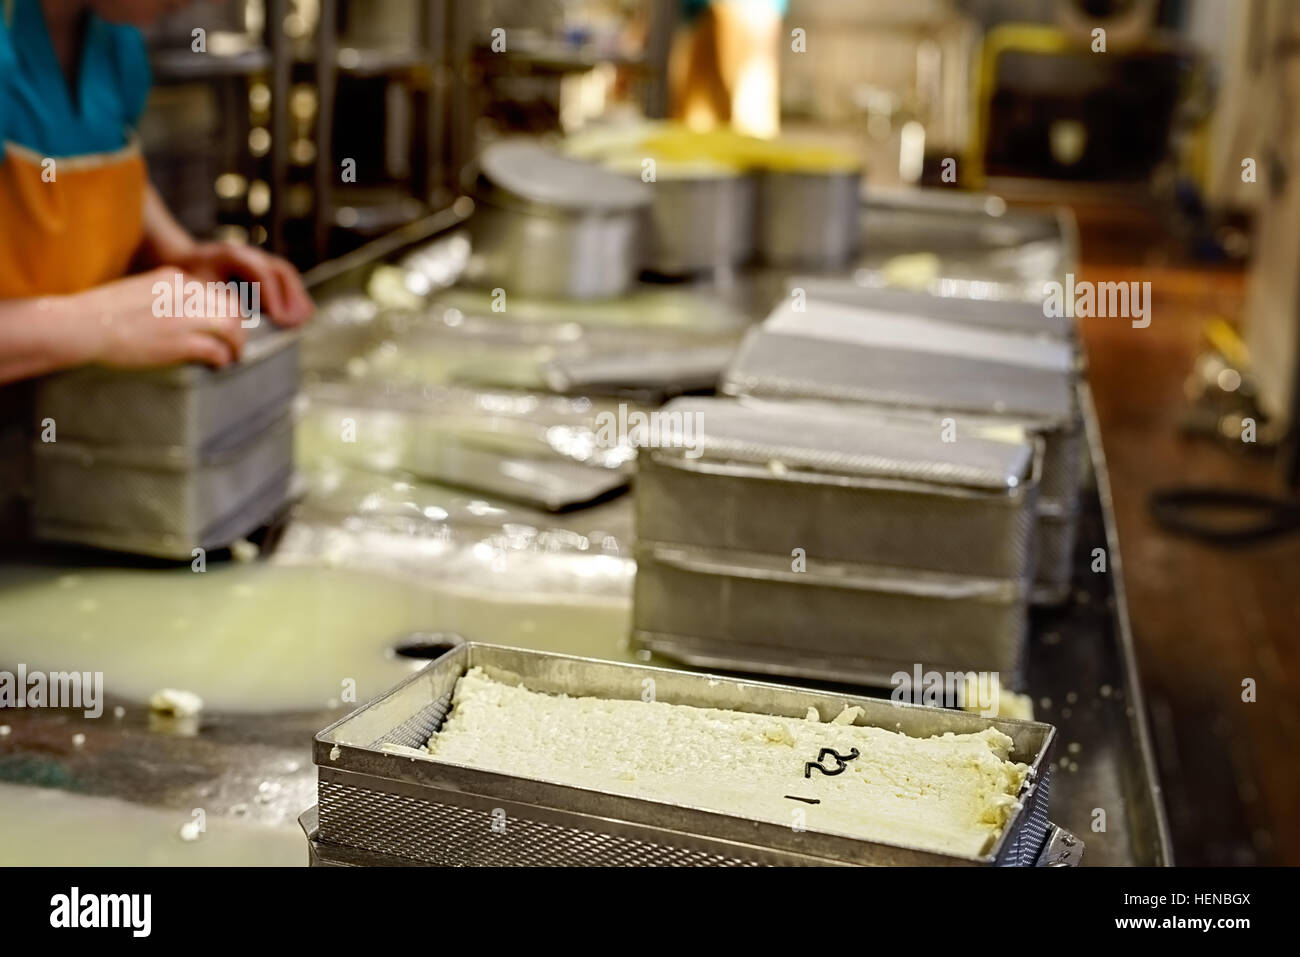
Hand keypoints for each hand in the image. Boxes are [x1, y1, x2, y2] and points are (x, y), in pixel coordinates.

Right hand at [75, 268, 247, 368]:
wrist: (81, 324)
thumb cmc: (102, 313)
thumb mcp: (141, 292)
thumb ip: (165, 299)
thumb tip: (183, 317)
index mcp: (174, 278)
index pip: (216, 293)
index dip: (227, 311)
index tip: (226, 326)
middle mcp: (185, 292)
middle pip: (230, 308)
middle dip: (238, 328)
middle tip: (236, 345)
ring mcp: (184, 316)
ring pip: (230, 327)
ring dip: (237, 344)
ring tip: (234, 357)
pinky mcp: (180, 341)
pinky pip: (216, 349)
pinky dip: (222, 358)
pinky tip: (219, 365)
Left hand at [172, 242, 314, 326]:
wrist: (185, 259)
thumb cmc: (189, 277)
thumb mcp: (197, 288)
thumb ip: (218, 303)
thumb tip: (240, 324)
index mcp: (231, 255)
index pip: (261, 273)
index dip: (273, 297)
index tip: (280, 319)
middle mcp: (250, 253)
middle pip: (281, 271)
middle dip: (291, 297)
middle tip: (295, 322)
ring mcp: (259, 257)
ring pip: (287, 274)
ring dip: (297, 297)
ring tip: (304, 319)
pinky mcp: (264, 266)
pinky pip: (285, 279)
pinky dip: (295, 296)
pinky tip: (302, 313)